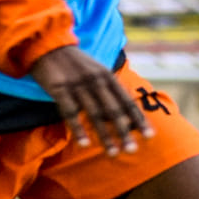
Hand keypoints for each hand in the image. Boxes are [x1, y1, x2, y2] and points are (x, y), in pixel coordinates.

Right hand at [30, 47, 149, 154]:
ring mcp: (78, 85)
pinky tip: (84, 144)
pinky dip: (78, 129)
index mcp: (107, 76)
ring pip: (94, 114)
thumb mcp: (97, 71)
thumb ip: (110, 91)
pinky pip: (71, 113)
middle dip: (124, 132)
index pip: (127, 101)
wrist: (48, 44)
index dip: (138, 119)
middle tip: (132, 151)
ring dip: (104, 136)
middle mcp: (96, 81)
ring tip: (113, 153)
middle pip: (113, 110)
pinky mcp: (60, 89)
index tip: (150, 137)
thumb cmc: (75, 64)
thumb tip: (124, 116)